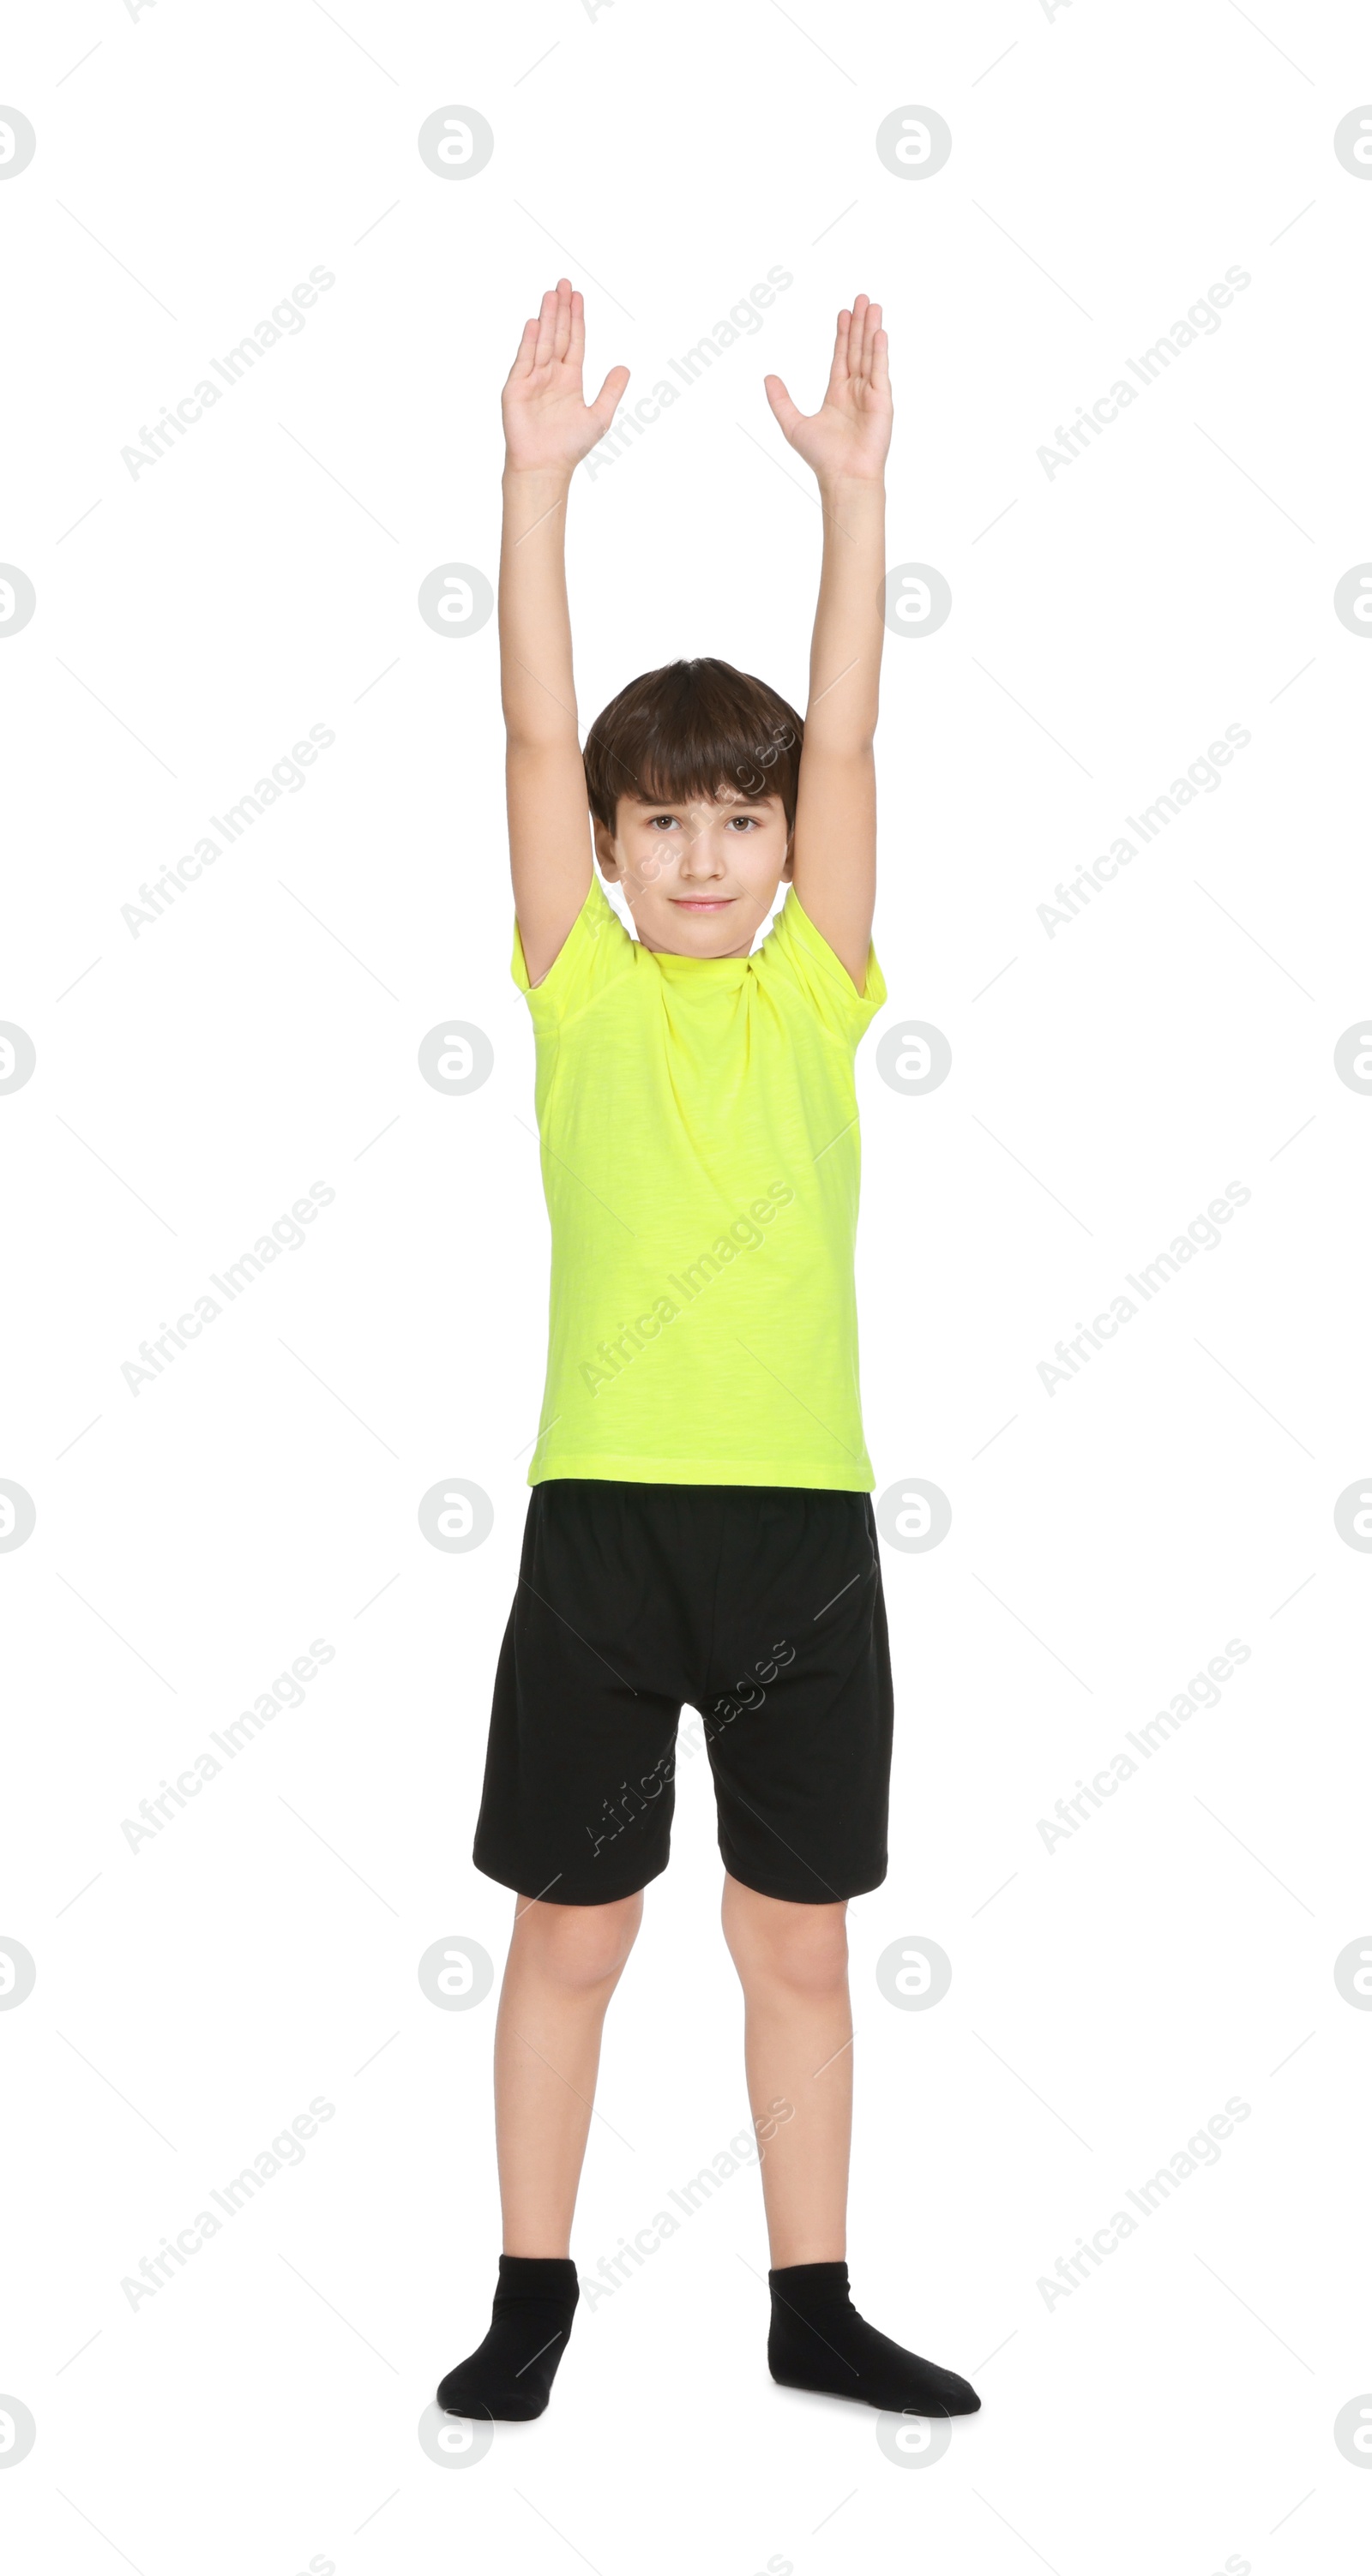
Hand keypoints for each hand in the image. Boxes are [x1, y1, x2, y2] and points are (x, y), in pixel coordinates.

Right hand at [502, 278, 628, 475]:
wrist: (545, 466)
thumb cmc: (570, 447)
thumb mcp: (600, 416)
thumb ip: (611, 391)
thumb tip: (624, 368)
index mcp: (570, 379)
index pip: (574, 341)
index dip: (577, 319)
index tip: (578, 297)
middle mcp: (551, 375)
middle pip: (557, 335)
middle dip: (561, 310)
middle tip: (565, 283)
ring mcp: (533, 379)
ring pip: (542, 341)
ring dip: (546, 318)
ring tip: (551, 294)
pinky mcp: (517, 387)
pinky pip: (525, 359)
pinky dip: (529, 341)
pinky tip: (534, 323)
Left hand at [763, 295, 891, 485]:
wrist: (843, 477)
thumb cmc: (822, 457)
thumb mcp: (792, 424)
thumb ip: (781, 400)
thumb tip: (767, 378)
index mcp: (837, 394)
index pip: (841, 357)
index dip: (842, 335)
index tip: (844, 313)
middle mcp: (856, 391)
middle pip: (857, 350)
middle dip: (859, 324)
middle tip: (862, 298)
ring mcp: (871, 395)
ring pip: (870, 355)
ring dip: (871, 329)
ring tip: (873, 305)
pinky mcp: (882, 401)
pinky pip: (880, 370)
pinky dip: (880, 351)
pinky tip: (879, 332)